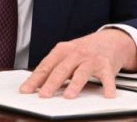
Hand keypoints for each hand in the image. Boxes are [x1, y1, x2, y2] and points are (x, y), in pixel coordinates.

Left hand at [19, 28, 136, 98]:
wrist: (111, 40)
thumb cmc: (85, 50)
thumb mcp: (67, 54)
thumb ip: (54, 67)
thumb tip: (37, 84)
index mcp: (62, 50)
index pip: (45, 66)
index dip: (34, 79)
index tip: (26, 90)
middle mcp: (76, 53)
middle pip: (61, 69)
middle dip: (51, 83)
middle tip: (44, 95)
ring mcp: (91, 59)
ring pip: (81, 73)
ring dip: (75, 85)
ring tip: (68, 96)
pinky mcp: (107, 65)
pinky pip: (107, 77)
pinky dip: (108, 87)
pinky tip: (106, 95)